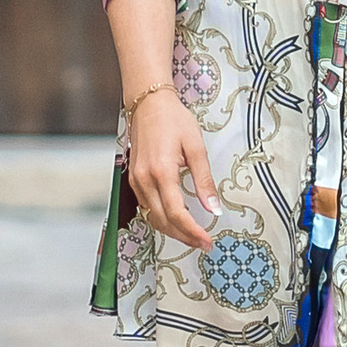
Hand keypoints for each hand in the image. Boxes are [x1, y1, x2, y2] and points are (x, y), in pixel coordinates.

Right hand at [127, 85, 218, 251]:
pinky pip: (146, 207)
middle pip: (163, 221)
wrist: (149, 104)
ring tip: (193, 235)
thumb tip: (213, 207)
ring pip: (152, 217)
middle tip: (203, 243)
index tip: (207, 240)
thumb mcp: (196, 147)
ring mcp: (136, 180)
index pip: (176, 213)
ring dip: (172, 230)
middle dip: (184, 237)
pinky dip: (161, 218)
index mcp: (161, 171)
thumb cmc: (173, 119)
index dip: (192, 231)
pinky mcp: (133, 179)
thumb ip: (204, 180)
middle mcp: (144, 179)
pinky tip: (176, 219)